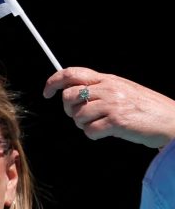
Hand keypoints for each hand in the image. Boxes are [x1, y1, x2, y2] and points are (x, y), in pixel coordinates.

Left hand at [43, 67, 174, 147]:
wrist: (172, 120)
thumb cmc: (146, 108)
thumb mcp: (123, 90)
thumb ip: (100, 89)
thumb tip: (72, 92)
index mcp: (109, 79)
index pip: (72, 73)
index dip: (54, 82)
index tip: (47, 92)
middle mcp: (109, 88)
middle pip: (69, 96)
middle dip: (69, 110)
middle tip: (81, 116)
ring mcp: (113, 104)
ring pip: (77, 116)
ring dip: (84, 125)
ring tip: (101, 124)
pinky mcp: (117, 121)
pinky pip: (89, 131)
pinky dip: (94, 135)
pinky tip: (107, 132)